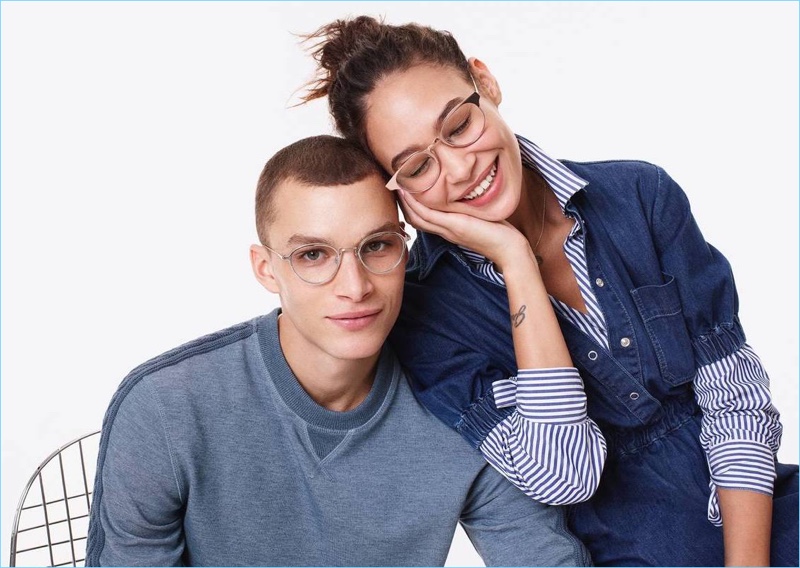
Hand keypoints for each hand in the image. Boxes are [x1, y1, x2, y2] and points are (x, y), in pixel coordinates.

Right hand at [398, 190, 532, 271]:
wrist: (509, 249)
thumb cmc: (498, 232)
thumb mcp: (479, 217)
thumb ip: (469, 208)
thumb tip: (467, 193)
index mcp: (449, 229)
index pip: (422, 219)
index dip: (410, 206)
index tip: (404, 189)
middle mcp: (445, 230)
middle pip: (415, 218)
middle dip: (402, 202)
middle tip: (393, 184)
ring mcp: (448, 229)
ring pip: (417, 216)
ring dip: (405, 201)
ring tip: (396, 184)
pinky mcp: (455, 225)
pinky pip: (429, 214)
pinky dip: (416, 203)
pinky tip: (410, 191)